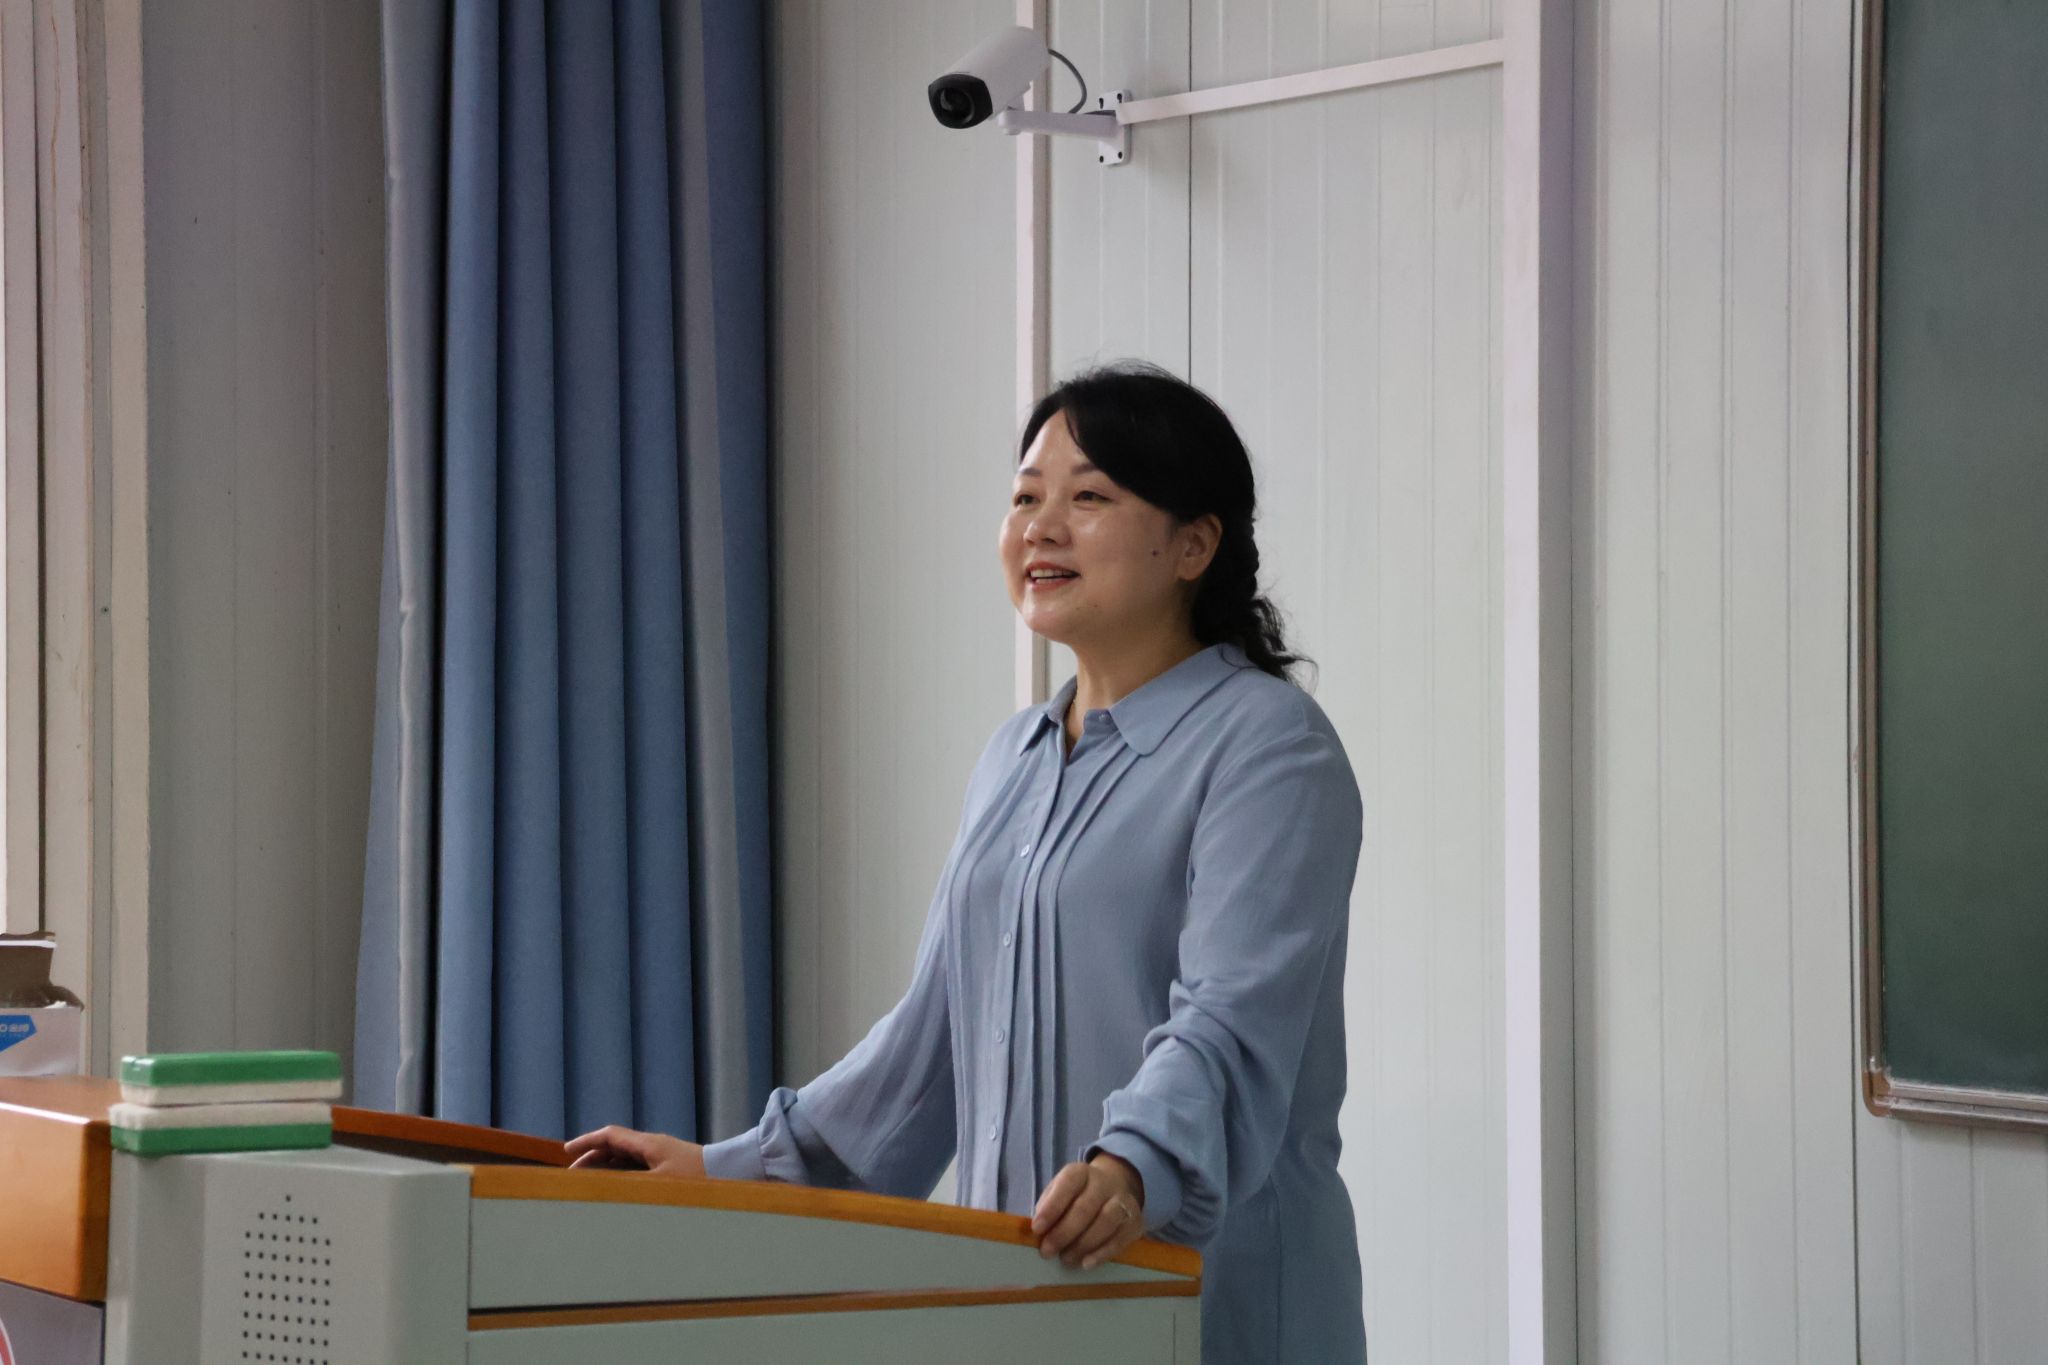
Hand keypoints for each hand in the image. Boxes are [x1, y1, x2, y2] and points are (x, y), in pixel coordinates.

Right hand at [564, 1125, 707, 1176]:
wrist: (730, 1172)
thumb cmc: (697, 1179)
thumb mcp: (659, 1184)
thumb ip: (630, 1184)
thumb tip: (603, 1187)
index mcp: (648, 1144)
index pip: (610, 1136)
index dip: (587, 1142)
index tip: (567, 1150)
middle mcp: (653, 1145)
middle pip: (615, 1145)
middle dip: (592, 1156)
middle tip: (573, 1172)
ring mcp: (662, 1154)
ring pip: (626, 1156)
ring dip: (606, 1165)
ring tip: (590, 1179)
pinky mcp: (670, 1165)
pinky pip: (638, 1165)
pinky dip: (622, 1172)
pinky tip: (617, 1184)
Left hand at [1030, 1153, 1145, 1269]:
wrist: (1113, 1189)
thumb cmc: (1077, 1197)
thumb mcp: (1058, 1194)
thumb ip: (1047, 1208)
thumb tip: (1038, 1232)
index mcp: (1080, 1173)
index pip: (1067, 1184)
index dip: (1052, 1207)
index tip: (1037, 1229)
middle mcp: (1104, 1183)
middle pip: (1085, 1207)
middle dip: (1064, 1232)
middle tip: (1048, 1252)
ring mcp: (1123, 1201)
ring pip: (1106, 1221)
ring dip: (1083, 1244)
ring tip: (1066, 1259)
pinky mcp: (1135, 1221)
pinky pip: (1120, 1238)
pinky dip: (1102, 1253)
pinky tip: (1087, 1263)